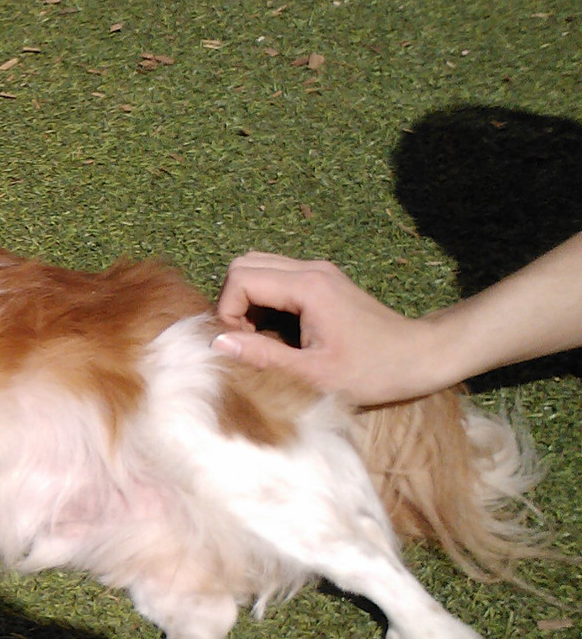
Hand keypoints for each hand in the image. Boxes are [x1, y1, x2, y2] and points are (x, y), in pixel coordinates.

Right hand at [213, 253, 445, 405]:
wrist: (420, 356)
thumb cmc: (372, 371)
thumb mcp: (314, 374)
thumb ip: (263, 356)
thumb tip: (218, 342)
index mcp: (307, 287)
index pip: (240, 279)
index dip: (228, 311)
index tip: (242, 344)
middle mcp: (310, 269)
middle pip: (244, 264)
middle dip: (233, 301)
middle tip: (247, 338)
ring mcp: (318, 271)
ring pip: (258, 266)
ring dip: (247, 299)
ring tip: (260, 335)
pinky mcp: (323, 280)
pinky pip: (277, 276)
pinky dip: (264, 299)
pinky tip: (278, 330)